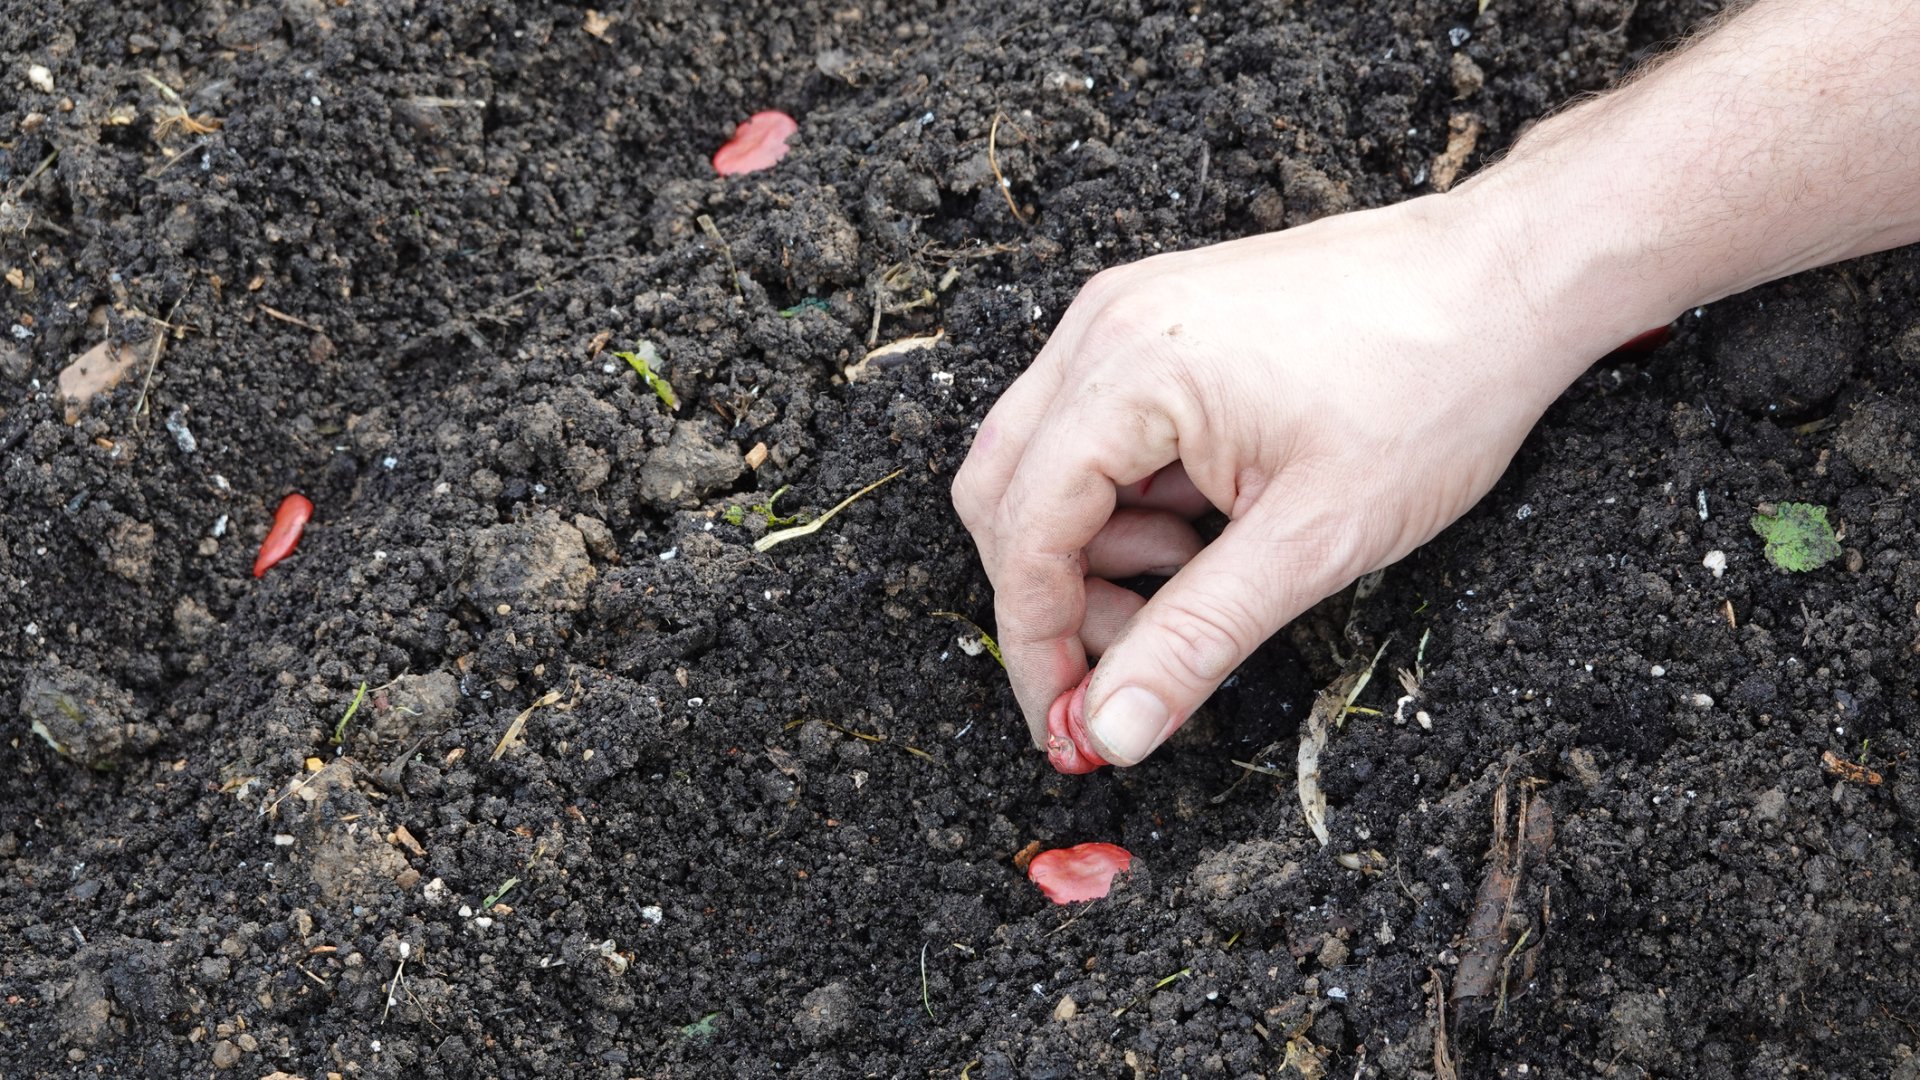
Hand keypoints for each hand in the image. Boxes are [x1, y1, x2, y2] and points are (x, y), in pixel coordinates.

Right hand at [952, 194, 1624, 766]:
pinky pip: (1095, 430)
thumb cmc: (1433, 384)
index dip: (1035, 640)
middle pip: (1005, 492)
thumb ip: (1197, 637)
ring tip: (1192, 581)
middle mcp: (1105, 328)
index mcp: (1129, 369)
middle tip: (1125, 669)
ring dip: (1092, 550)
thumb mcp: (1315, 539)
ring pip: (1045, 464)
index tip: (1065, 722)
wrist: (1508, 280)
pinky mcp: (1159, 325)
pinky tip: (1200, 529)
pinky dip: (1123, 501)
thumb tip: (1113, 729)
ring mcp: (1127, 317)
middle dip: (1051, 597)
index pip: (1025, 528)